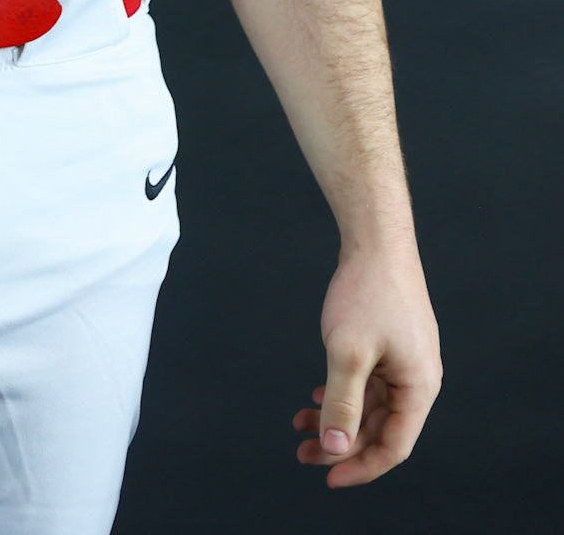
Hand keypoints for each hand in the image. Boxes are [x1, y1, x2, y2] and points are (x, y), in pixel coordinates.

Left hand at [293, 242, 441, 486]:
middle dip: (341, 443)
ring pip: (370, 406)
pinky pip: (368, 384)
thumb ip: (342, 403)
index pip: (394, 446)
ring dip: (336, 417)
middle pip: (380, 429)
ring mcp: (404, 362)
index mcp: (419, 387)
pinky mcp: (390, 346)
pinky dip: (341, 393)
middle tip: (302, 452)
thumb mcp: (348, 352)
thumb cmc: (368, 291)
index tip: (327, 477)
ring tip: (299, 423)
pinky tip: (315, 395)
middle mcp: (417, 379)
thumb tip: (336, 447)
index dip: (361, 467)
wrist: (376, 240)